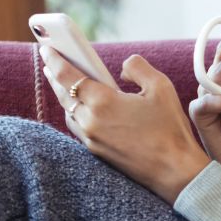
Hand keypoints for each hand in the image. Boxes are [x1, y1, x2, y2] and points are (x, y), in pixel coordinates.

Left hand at [40, 46, 211, 204]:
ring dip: (64, 96)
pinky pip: (78, 127)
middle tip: (50, 62)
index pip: (68, 76)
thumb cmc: (169, 128)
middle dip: (55, 76)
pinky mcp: (97, 152)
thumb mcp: (160, 86)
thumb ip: (137, 67)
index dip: (55, 60)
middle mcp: (91, 121)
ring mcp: (92, 139)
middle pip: (64, 94)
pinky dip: (75, 113)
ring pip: (69, 112)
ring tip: (64, 83)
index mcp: (103, 102)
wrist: (174, 171)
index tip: (46, 49)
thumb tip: (122, 68)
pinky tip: (82, 108)